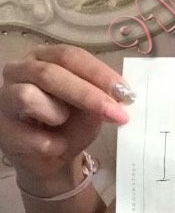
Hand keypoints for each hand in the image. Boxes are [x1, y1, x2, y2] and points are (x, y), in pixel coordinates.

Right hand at [0, 45, 133, 182]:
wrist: (49, 156)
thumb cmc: (70, 124)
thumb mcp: (92, 108)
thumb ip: (102, 97)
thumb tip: (122, 96)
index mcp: (44, 57)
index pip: (70, 56)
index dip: (98, 73)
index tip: (125, 92)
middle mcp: (20, 70)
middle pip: (50, 73)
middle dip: (87, 94)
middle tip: (116, 113)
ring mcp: (5, 98)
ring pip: (28, 97)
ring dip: (57, 114)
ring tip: (64, 123)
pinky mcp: (0, 127)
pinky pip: (27, 134)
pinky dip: (51, 144)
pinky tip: (56, 146)